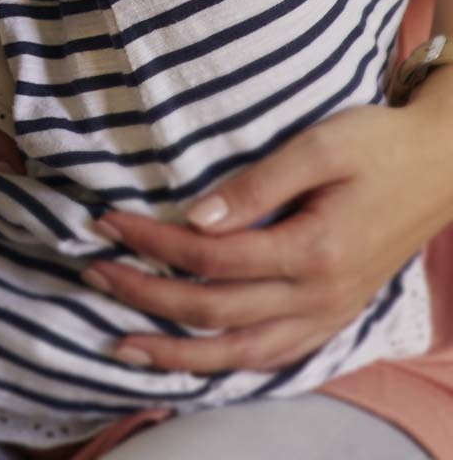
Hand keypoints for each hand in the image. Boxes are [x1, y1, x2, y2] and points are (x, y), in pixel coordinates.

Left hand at [85, 103, 451, 371]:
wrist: (443, 164)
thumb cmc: (378, 145)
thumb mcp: (320, 146)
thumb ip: (256, 185)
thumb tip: (194, 217)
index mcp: (315, 251)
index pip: (210, 258)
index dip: (151, 243)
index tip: (104, 223)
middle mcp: (320, 295)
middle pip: (215, 312)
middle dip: (145, 297)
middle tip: (91, 274)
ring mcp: (329, 313)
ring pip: (242, 353)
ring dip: (177, 353)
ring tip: (122, 345)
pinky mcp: (334, 316)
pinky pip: (274, 356)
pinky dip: (225, 364)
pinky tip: (189, 360)